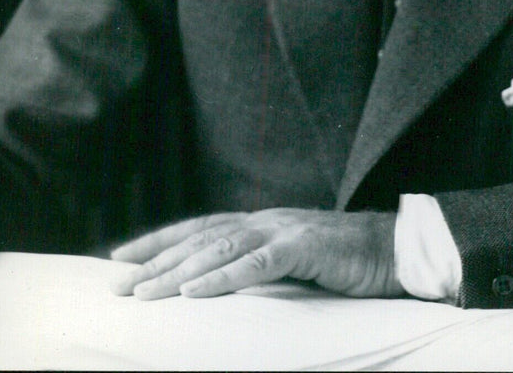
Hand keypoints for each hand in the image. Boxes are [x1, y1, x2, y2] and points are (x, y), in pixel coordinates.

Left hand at [110, 208, 404, 300]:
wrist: (395, 248)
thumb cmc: (345, 260)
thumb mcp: (293, 260)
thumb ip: (260, 264)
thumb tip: (219, 285)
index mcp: (260, 223)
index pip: (199, 228)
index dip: (159, 241)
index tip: (121, 257)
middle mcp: (265, 220)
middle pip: (199, 238)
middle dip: (156, 261)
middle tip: (117, 285)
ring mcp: (284, 229)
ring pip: (219, 249)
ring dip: (178, 272)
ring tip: (144, 292)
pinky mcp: (304, 246)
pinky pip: (257, 263)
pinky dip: (222, 277)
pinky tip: (196, 291)